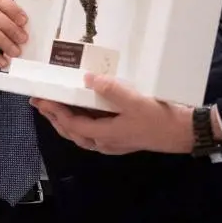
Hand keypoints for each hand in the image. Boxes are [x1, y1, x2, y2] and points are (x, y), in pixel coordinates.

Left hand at [32, 73, 193, 154]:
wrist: (182, 133)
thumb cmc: (158, 118)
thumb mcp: (135, 101)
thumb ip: (111, 89)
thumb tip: (88, 79)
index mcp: (105, 135)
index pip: (72, 123)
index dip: (54, 112)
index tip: (40, 99)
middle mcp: (105, 143)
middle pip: (72, 132)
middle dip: (53, 118)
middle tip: (39, 103)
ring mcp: (113, 143)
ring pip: (81, 135)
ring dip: (65, 122)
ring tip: (53, 108)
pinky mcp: (121, 140)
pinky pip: (92, 134)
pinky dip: (80, 124)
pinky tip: (82, 115)